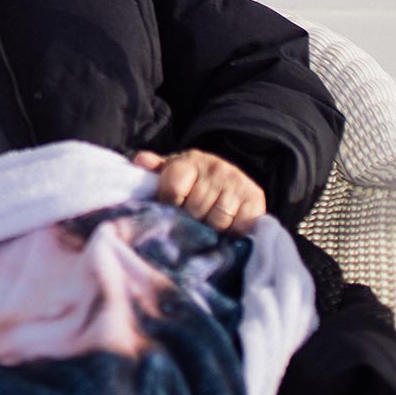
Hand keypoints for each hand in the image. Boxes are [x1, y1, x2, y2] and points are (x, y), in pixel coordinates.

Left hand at [131, 148, 266, 233]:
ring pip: (216, 221)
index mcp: (189, 162)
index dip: (169, 208)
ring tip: (206, 230)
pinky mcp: (255, 199)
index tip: (169, 213)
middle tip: (188, 226)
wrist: (228, 177)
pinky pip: (239, 227)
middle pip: (195, 210)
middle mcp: (216, 168)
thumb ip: (153, 169)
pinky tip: (225, 230)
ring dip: (210, 232)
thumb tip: (140, 160)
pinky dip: (231, 234)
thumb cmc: (191, 179)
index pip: (173, 192)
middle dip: (189, 223)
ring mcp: (237, 183)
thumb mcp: (170, 172)